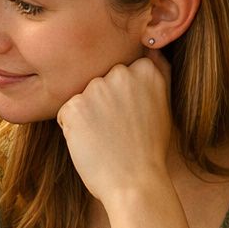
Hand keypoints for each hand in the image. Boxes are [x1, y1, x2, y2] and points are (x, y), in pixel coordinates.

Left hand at [56, 48, 174, 204]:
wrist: (134, 182)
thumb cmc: (148, 148)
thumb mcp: (162, 103)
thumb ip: (156, 72)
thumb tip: (151, 45)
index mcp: (146, 70)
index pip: (121, 70)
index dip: (122, 96)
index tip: (131, 115)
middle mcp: (121, 72)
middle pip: (98, 81)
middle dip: (102, 102)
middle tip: (117, 129)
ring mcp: (96, 88)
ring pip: (81, 96)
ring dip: (86, 114)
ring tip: (105, 137)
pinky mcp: (74, 105)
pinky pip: (66, 112)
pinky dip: (72, 128)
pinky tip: (91, 142)